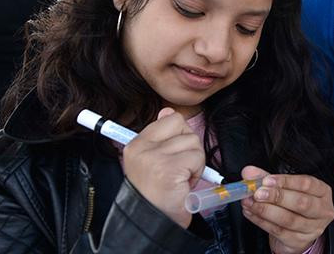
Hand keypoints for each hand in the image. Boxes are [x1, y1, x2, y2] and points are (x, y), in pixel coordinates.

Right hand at [122, 107, 204, 227]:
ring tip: (179, 179)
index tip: (174, 155)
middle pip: (185, 128)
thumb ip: (162, 137)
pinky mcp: (169, 169)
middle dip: (189, 149)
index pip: (169, 119)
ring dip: (194, 163)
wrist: (152, 222)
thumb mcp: (154, 162)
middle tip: (178, 170)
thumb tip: (168, 111)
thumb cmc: (156, 195)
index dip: (179, 137)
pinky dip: (196, 172)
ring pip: (194, 143)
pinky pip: (197, 158)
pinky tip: (182, 184)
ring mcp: (154, 158)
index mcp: (136, 144)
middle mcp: (142, 148)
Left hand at [240, 166, 333, 253]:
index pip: (307, 184)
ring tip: (250, 203)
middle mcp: (322, 210)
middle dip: (277, 197)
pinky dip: (262, 221)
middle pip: (301, 203)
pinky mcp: (299, 241)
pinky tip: (252, 214)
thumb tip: (249, 172)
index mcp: (322, 192)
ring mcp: (312, 228)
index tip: (267, 180)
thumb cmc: (294, 206)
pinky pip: (278, 231)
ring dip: (265, 210)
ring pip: (288, 219)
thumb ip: (267, 178)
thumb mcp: (285, 188)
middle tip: (258, 193)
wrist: (296, 232)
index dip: (286, 182)